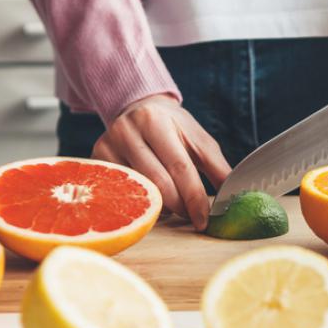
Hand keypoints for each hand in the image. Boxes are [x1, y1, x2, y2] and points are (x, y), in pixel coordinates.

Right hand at [92, 94, 230, 230]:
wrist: (138, 108)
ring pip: (138, 191)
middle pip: (157, 182)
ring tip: (177, 208)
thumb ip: (216, 166)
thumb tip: (232, 196)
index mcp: (155, 120)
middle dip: (180, 206)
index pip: (179, 167)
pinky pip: (120, 193)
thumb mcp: (198, 139)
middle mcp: (126, 131)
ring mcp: (106, 146)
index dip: (194, 197)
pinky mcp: (95, 160)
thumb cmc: (173, 127)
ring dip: (162, 207)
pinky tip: (153, 204)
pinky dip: (141, 203)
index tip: (204, 219)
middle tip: (193, 218)